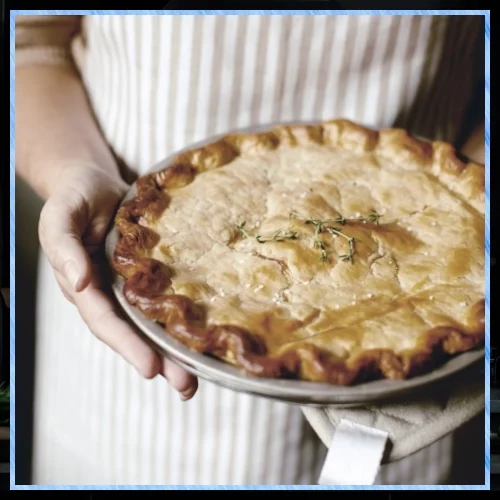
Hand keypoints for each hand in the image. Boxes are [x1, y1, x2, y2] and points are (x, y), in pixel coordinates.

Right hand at [38, 164, 197, 399]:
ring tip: (196, 378)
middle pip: (131, 334)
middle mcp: (106, 294)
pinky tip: (199, 338)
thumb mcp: (60, 216)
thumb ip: (63, 247)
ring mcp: (126, 288)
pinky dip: (177, 323)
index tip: (151, 368)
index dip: (127, 345)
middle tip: (186, 386)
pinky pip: (161, 303)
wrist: (93, 183)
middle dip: (157, 361)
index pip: (105, 321)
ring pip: (149, 325)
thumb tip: (80, 282)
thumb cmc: (75, 197)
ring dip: (171, 353)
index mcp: (82, 286)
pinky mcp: (146, 276)